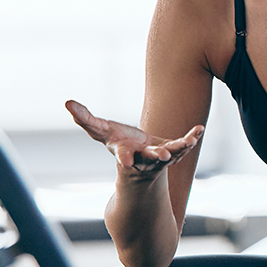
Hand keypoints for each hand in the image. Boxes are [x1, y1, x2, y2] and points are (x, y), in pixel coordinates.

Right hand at [65, 100, 202, 179]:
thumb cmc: (117, 142)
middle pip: (150, 158)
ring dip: (179, 149)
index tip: (126, 162)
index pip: (122, 155)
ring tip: (189, 142)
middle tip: (162, 156)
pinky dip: (192, 137)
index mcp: (123, 152)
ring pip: (171, 154)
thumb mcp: (100, 131)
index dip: (124, 158)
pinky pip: (184, 144)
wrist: (139, 164)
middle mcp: (143, 158)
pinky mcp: (173, 151)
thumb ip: (84, 118)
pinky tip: (200, 129)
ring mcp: (159, 157)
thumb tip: (66, 102)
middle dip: (156, 157)